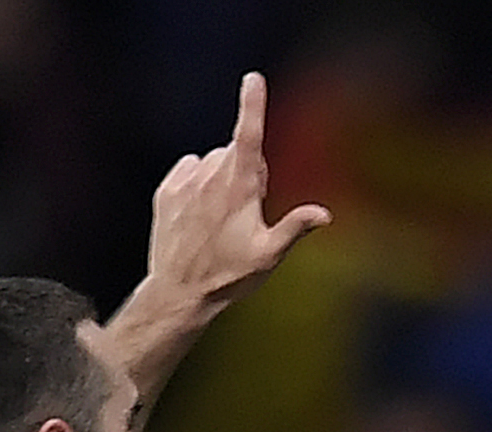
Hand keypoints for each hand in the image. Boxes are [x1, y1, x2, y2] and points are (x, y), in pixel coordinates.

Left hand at [146, 71, 330, 309]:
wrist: (179, 292)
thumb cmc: (230, 276)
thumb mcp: (269, 256)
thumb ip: (295, 227)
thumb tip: (325, 214)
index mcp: (240, 186)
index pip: (249, 136)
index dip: (252, 105)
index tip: (253, 78)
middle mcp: (210, 176)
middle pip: (236, 155)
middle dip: (246, 173)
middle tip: (246, 216)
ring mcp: (185, 182)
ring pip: (211, 163)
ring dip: (220, 180)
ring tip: (220, 221)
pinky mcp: (167, 191)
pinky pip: (188, 170)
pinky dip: (197, 184)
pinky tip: (199, 216)